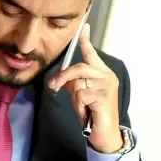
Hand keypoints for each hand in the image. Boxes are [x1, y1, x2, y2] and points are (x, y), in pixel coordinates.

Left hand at [48, 24, 122, 152]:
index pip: (91, 54)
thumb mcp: (80, 95)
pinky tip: (87, 111)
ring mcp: (107, 85)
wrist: (104, 133)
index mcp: (101, 73)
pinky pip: (81, 95)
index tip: (82, 27)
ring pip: (78, 82)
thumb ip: (73, 83)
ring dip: (75, 97)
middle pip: (80, 68)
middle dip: (64, 77)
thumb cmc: (92, 113)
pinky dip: (79, 104)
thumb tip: (61, 77)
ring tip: (82, 106)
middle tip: (53, 86)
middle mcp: (107, 76)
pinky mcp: (104, 96)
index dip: (85, 41)